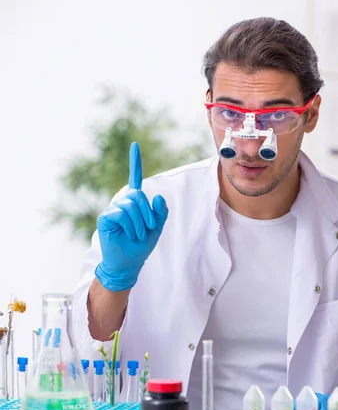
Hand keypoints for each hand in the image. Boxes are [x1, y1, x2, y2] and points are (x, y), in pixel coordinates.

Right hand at [95, 142, 168, 290]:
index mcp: (134, 203)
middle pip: (138, 195)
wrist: (128, 263)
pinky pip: (121, 214)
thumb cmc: (140, 247)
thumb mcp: (156, 228)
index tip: (135, 145)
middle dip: (147, 214)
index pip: (134, 180)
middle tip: (147, 229)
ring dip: (139, 223)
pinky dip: (130, 226)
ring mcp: (112, 209)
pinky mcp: (105, 217)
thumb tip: (158, 196)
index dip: (135, 163)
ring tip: (137, 236)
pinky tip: (128, 235)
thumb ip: (160, 213)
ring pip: (131, 205)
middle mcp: (122, 203)